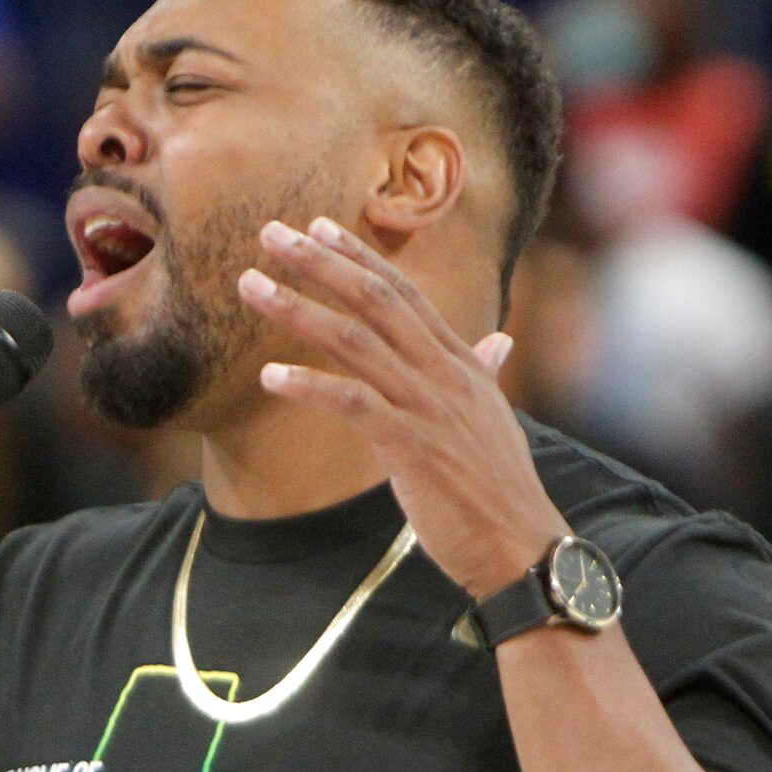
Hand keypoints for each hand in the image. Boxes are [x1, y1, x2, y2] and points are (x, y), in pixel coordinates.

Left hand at [239, 216, 567, 601]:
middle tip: (271, 233)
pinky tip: (269, 376)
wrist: (520, 545)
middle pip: (375, 299)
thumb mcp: (493, 419)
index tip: (318, 226)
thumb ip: (486, 373)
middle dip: (320, 262)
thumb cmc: (500, 488)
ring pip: (356, 340)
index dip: (359, 256)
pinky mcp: (411, 446)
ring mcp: (428, 406)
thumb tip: (501, 342)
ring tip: (251, 287)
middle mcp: (444, 373)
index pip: (404, 292)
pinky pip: (352, 404)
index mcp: (461, 363)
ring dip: (298, 310)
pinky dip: (309, 386)